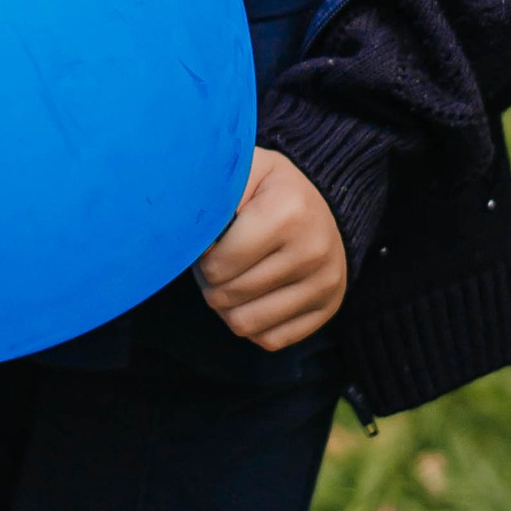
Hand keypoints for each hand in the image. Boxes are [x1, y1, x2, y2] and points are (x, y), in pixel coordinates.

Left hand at [196, 147, 347, 349]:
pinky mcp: (329, 308)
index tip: (209, 245)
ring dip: (227, 308)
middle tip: (216, 265)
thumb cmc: (270, 189)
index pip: (218, 264)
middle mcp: (312, 250)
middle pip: (228, 296)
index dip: (203, 260)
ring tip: (231, 282)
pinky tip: (254, 299)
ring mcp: (325, 283)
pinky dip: (253, 325)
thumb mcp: (243, 171)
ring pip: (246, 324)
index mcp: (288, 211)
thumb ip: (211, 194)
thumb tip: (181, 231)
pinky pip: (271, 340)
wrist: (327, 205)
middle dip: (211, 284)